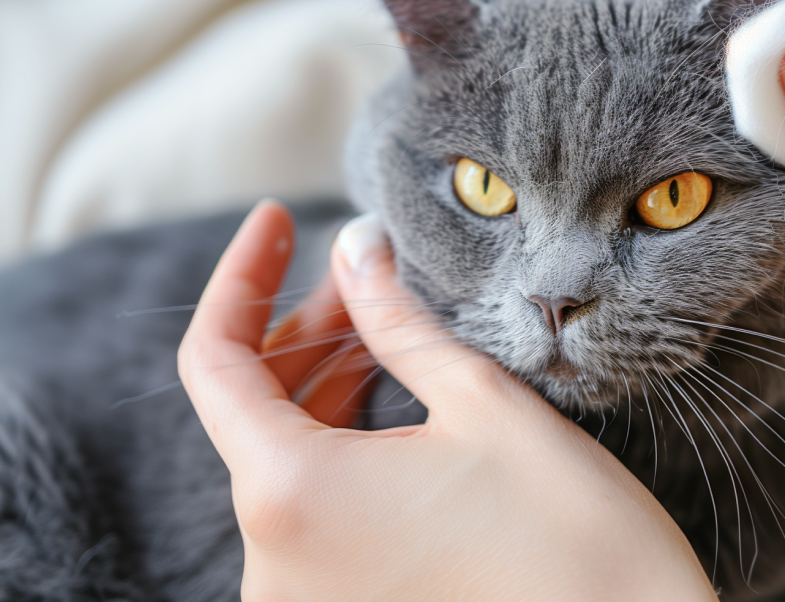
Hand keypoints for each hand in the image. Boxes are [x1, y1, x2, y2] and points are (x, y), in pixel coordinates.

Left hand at [177, 201, 715, 601]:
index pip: (212, 362)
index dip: (240, 278)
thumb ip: (397, 321)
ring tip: (386, 337)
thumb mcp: (481, 404)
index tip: (277, 222)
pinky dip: (336, 451)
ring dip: (321, 391)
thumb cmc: (572, 538)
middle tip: (364, 279)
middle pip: (245, 414)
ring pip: (280, 464)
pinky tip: (389, 406)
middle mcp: (270, 564)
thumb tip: (356, 247)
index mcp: (289, 495)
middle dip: (301, 333)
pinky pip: (309, 516)